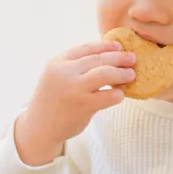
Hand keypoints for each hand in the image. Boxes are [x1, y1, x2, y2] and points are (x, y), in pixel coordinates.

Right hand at [14, 41, 135, 165]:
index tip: (119, 46)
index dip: (105, 46)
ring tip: (131, 74)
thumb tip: (108, 54)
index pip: (87, 48)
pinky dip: (117, 94)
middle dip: (119, 58)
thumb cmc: (54, 99)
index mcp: (58, 62)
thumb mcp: (57, 76)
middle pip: (99, 59)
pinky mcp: (83, 106)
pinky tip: (121, 94)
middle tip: (132, 58)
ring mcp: (75, 89)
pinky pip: (108, 96)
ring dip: (122, 73)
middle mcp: (65, 73)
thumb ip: (76, 65)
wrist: (40, 127)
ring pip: (105, 74)